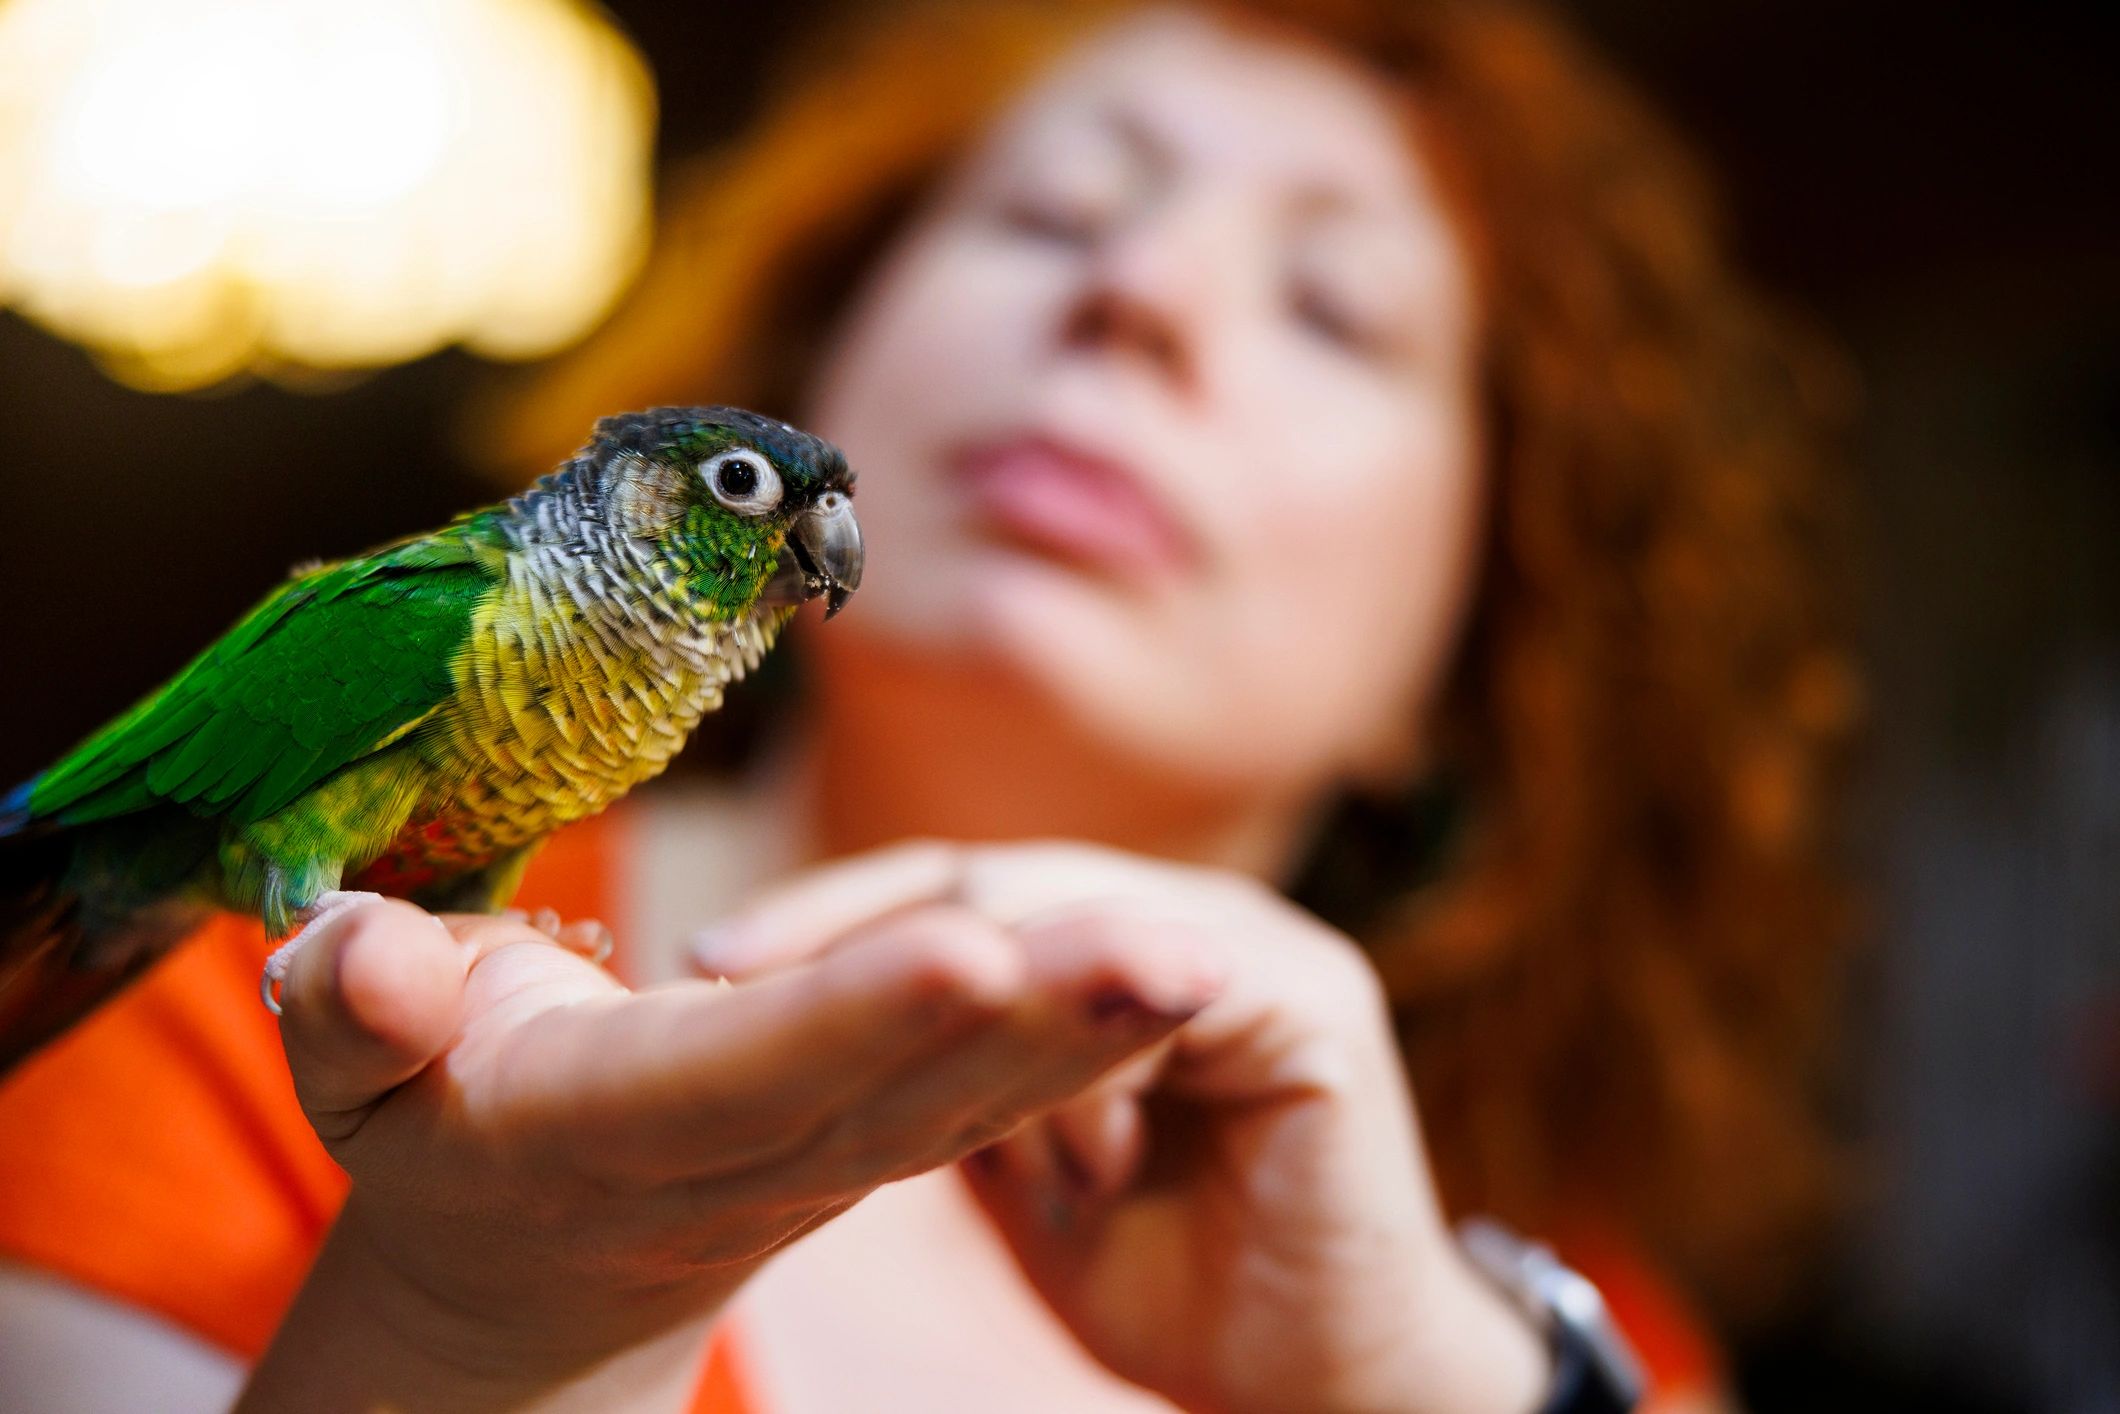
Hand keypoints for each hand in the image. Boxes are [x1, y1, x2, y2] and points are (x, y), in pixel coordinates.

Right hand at [243, 891, 1223, 1412]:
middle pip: (906, 1085)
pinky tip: (1178, 968)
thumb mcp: (363, 1070)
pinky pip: (995, 1087)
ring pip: (977, 1089)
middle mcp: (747, 1147)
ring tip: (1211, 956)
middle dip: (1038, 1021)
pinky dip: (1086, 1037)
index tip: (966, 948)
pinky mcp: (885, 1128)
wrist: (536, 1240)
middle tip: (1175, 953)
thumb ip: (357, 1011)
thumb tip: (369, 953)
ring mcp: (834, 1148)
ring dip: (1098, 1028)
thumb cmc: (437, 1117)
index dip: (851, 1015)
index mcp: (612, 1120)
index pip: (746, 1069)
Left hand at [697, 842, 1551, 1413]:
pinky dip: (1083, 1040)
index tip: (701, 972)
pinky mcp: (1310, 1003)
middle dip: (856, 923)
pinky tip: (1001, 1096)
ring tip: (829, 1012)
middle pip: (993, 878)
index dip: (827, 924)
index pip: (950, 894)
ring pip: (1072, 906)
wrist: (1325, 1373)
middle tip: (727, 976)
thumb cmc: (1166, 1270)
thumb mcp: (1021, 1161)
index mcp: (1104, 946)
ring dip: (959, 963)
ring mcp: (1248, 947)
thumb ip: (958, 1078)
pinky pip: (1171, 983)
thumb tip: (818, 1031)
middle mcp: (1176, 919)